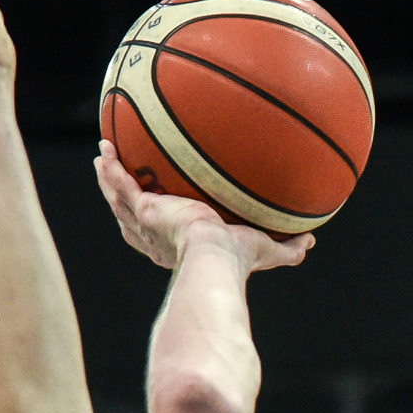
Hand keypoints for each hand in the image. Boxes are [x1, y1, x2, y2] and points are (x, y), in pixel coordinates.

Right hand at [94, 142, 312, 272]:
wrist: (215, 260)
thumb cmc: (237, 262)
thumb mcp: (265, 250)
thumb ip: (287, 248)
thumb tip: (311, 241)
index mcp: (177, 246)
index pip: (160, 232)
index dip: (153, 221)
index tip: (153, 206)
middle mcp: (155, 237)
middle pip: (131, 213)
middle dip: (122, 195)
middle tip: (116, 176)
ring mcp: (145, 224)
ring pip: (118, 198)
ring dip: (108, 178)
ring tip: (101, 156)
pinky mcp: (143, 210)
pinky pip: (121, 184)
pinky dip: (111, 169)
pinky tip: (104, 150)